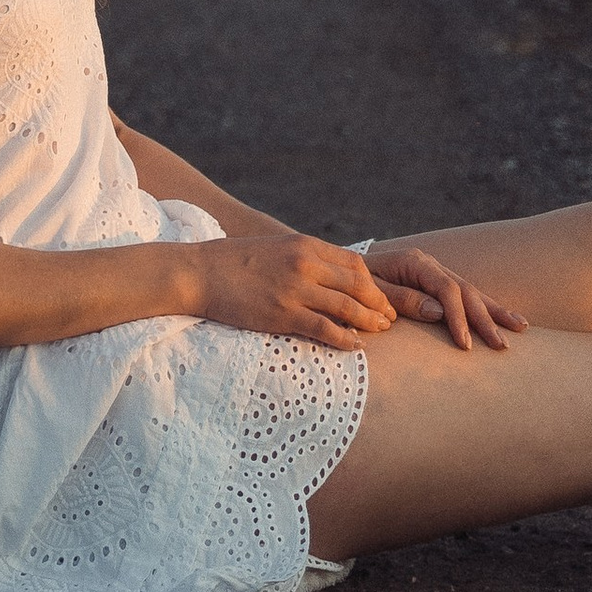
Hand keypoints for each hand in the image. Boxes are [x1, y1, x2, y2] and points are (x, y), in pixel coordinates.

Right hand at [190, 232, 400, 349]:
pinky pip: (324, 329)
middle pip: (357, 285)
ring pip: (347, 307)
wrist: (200, 273)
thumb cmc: (235, 261)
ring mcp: (295, 290)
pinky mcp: (283, 314)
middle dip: (379, 303)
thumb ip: (303, 257)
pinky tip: (354, 346)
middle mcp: (305, 264)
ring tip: (380, 331)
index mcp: (304, 245)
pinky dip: (345, 339)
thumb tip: (328, 273)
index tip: (380, 298)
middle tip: (390, 318)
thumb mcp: (275, 247)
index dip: (373, 284)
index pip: (354, 264)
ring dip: (369, 321)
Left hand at [364, 242, 527, 353]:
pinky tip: (507, 318)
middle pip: (465, 291)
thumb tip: (439, 311)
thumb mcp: (371, 290)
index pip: (446, 289)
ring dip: (495, 312)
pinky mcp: (436, 284)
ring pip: (472, 292)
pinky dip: (487, 307)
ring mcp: (435, 272)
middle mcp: (429, 264)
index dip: (458, 317)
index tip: (466, 346)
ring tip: (520, 329)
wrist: (342, 270)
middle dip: (485, 319)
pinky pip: (466, 295)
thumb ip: (401, 299)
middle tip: (502, 346)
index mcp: (414, 262)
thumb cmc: (352, 284)